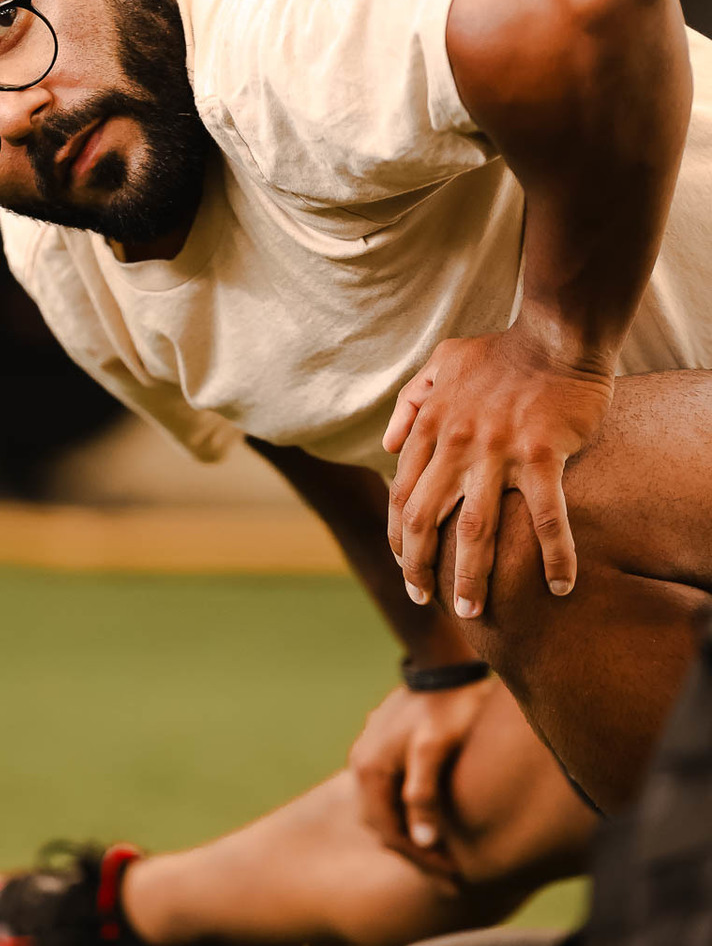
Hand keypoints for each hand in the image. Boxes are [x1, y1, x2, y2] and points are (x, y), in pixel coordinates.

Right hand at [348, 680, 497, 876]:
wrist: (444, 661)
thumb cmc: (447, 706)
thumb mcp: (436, 749)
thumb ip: (425, 794)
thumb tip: (421, 842)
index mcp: (369, 771)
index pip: (390, 833)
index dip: (422, 861)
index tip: (454, 878)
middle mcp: (361, 764)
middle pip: (385, 824)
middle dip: (416, 852)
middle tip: (451, 874)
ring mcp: (368, 753)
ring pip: (386, 807)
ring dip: (411, 831)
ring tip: (444, 851)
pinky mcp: (382, 744)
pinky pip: (391, 789)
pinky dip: (409, 809)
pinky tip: (431, 815)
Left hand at [383, 324, 612, 617]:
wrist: (555, 334)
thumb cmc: (502, 351)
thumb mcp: (442, 363)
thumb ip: (410, 402)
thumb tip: (387, 444)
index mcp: (430, 426)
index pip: (401, 494)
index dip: (398, 537)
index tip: (405, 566)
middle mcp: (455, 443)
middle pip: (424, 520)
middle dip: (418, 567)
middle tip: (426, 600)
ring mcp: (496, 451)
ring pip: (475, 530)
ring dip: (471, 576)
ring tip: (473, 611)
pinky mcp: (542, 455)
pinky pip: (545, 516)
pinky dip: (554, 554)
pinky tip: (560, 585)